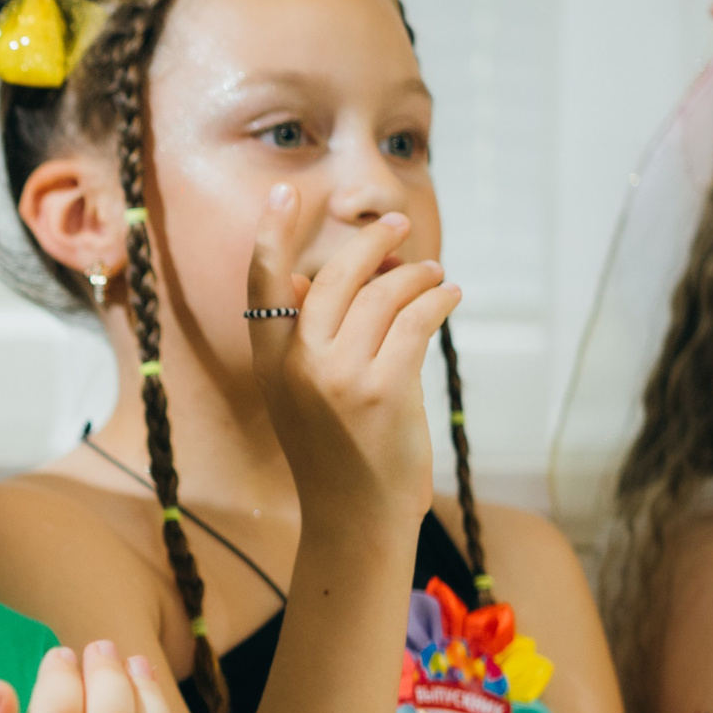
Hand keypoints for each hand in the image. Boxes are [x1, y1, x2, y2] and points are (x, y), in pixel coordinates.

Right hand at [245, 186, 458, 532]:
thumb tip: (314, 277)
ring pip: (383, 294)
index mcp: (270, 364)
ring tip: (434, 275)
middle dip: (372, 243)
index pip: (263, 284)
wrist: (353, 518)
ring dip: (416, 275)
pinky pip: (417, 320)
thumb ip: (304, 339)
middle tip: (397, 225)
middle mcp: (298, 365)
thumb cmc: (333, 454)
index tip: (285, 194)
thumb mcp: (300, 395)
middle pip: (336, 276)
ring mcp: (339, 377)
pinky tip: (449, 297)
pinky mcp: (384, 390)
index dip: (272, 234)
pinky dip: (438, 300)